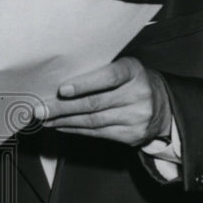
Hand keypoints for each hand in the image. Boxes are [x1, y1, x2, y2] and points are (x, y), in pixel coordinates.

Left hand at [36, 57, 171, 146]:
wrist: (162, 105)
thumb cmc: (131, 81)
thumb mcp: (122, 68)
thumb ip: (98, 71)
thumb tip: (60, 82)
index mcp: (134, 71)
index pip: (109, 77)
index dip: (84, 84)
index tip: (62, 89)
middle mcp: (138, 94)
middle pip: (95, 103)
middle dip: (62, 107)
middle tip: (40, 109)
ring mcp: (137, 117)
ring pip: (93, 121)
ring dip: (64, 121)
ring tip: (45, 119)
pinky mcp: (132, 135)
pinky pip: (98, 134)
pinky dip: (76, 130)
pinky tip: (61, 126)